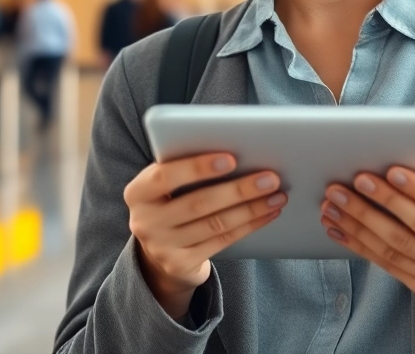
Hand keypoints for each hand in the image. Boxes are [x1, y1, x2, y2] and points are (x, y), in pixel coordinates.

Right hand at [124, 153, 286, 318]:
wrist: (159, 250)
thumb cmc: (172, 200)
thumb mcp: (167, 184)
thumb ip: (186, 168)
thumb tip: (239, 150)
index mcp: (137, 192)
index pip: (164, 176)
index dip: (197, 167)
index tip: (231, 158)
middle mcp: (144, 221)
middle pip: (198, 203)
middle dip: (239, 189)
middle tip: (271, 178)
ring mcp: (162, 247)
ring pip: (215, 224)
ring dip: (251, 208)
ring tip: (277, 194)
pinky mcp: (181, 264)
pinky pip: (222, 241)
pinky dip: (249, 225)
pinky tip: (268, 213)